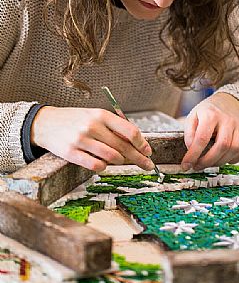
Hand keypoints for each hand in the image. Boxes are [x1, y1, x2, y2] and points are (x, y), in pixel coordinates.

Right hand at [31, 106, 153, 170]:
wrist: (46, 123)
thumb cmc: (75, 120)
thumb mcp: (95, 116)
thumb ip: (114, 127)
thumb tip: (136, 143)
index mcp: (101, 115)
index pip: (129, 131)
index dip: (142, 144)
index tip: (148, 151)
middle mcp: (92, 126)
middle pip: (123, 147)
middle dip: (139, 158)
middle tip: (147, 165)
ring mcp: (81, 140)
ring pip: (112, 157)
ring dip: (121, 162)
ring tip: (121, 161)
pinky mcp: (71, 153)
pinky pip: (96, 165)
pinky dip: (104, 167)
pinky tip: (103, 164)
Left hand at [181, 92, 238, 170]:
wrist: (226, 104)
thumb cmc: (207, 113)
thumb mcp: (192, 117)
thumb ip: (189, 133)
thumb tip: (191, 149)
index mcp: (211, 114)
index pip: (202, 138)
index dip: (193, 154)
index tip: (186, 164)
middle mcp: (227, 119)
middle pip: (221, 146)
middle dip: (207, 161)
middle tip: (197, 166)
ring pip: (233, 150)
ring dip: (219, 162)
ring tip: (208, 163)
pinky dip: (231, 160)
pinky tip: (221, 158)